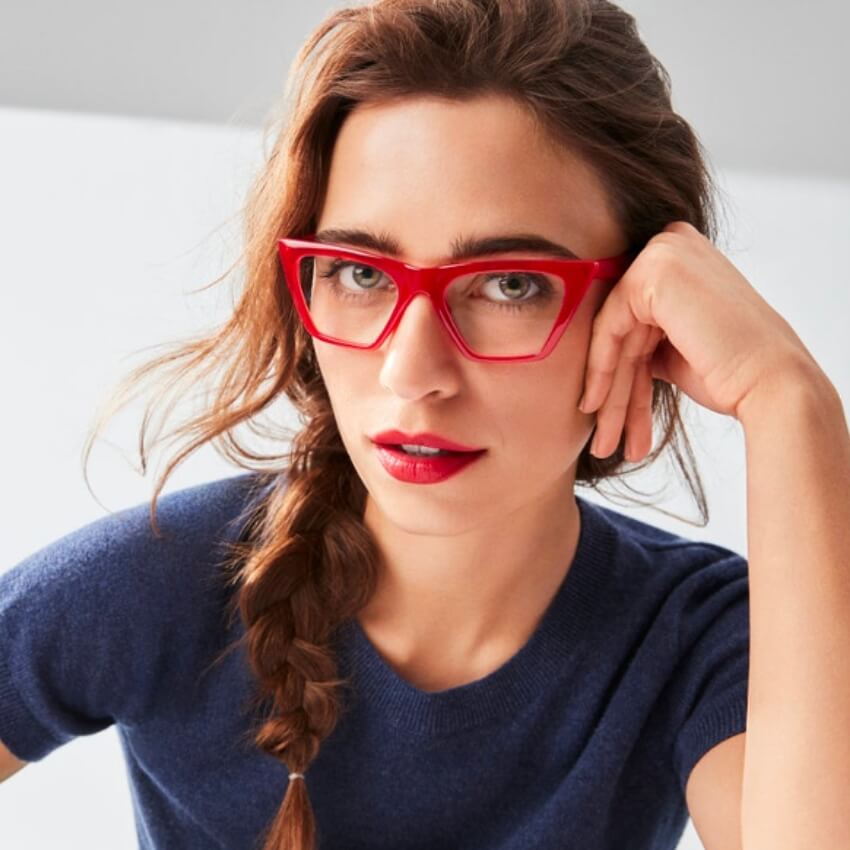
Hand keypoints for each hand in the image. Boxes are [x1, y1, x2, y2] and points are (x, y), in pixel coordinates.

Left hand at [578, 221, 819, 460]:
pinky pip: (609, 326)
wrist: (770, 382)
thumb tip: (605, 354)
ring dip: (606, 391)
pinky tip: (595, 405)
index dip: (616, 370)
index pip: (632, 318)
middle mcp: (673, 244)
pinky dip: (600, 368)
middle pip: (622, 327)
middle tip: (603, 435)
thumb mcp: (673, 349)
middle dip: (612, 388)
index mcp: (681, 257)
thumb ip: (641, 340)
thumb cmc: (732, 371)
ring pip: (613, 332)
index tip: (603, 412)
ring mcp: (664, 252)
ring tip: (603, 439)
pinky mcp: (654, 270)